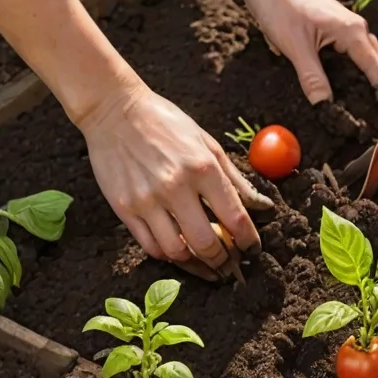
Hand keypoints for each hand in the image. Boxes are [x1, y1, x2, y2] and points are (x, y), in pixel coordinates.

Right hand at [78, 82, 273, 266]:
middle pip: (206, 243)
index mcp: (203, 168)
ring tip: (208, 267)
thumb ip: (236, 179)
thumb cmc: (166, 124)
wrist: (114, 111)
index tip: (253, 251)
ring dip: (197, 266)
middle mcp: (175, 187)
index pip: (235, 218)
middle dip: (224, 262)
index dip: (249, 242)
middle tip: (231, 267)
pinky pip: (150, 246)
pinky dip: (170, 257)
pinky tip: (182, 255)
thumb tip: (263, 207)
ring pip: (177, 252)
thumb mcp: (208, 144)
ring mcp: (147, 200)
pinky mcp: (124, 208)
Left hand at [234, 0, 377, 115]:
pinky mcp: (336, 29)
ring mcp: (348, 29)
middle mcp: (356, 30)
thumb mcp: (294, 45)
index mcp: (353, 33)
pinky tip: (360, 89)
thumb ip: (312, 77)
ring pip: (372, 62)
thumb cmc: (279, 2)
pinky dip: (364, 75)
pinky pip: (357, 57)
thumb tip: (325, 108)